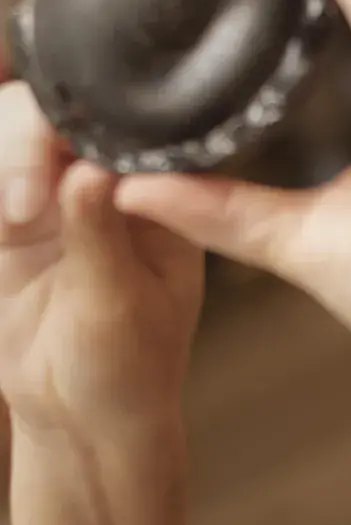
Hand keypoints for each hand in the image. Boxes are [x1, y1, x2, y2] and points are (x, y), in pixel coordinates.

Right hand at [0, 84, 203, 435]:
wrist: (82, 415)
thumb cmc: (128, 367)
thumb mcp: (120, 306)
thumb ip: (100, 238)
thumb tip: (91, 174)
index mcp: (161, 191)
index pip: (126, 122)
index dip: (89, 120)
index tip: (65, 158)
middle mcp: (108, 178)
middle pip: (55, 109)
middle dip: (28, 140)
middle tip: (23, 202)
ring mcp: (55, 191)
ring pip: (8, 130)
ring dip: (4, 162)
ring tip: (14, 222)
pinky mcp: (12, 214)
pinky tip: (5, 229)